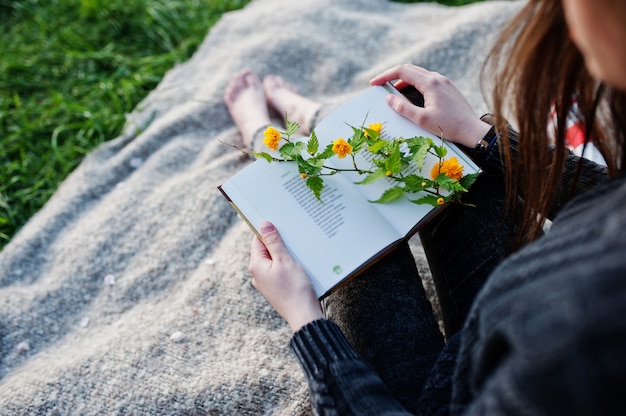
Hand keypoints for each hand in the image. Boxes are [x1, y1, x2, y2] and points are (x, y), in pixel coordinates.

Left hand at [249, 221, 322, 331]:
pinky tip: (300, 263)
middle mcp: (258, 275)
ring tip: (298, 250)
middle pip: (266, 250)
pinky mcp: (276, 288)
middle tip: (293, 236)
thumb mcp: (284, 260)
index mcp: (256, 266)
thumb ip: (273, 242)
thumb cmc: (294, 288)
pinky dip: (288, 265)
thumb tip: (264, 225)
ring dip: (285, 254)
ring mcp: (267, 283)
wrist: (304, 315)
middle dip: (279, 243)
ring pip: (274, 261)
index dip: (268, 231)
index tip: (280, 224)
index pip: (257, 241)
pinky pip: (280, 271)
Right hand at [370, 64, 490, 147]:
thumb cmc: (448, 127)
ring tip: (394, 94)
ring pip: (419, 75)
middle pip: (410, 69)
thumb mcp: (422, 120)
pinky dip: (415, 85)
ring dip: (404, 81)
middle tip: (380, 85)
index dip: (385, 76)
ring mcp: (444, 82)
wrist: (473, 130)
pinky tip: (411, 97)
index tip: (373, 84)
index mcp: (430, 83)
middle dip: (393, 76)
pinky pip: (427, 80)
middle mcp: (438, 78)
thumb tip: (388, 98)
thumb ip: (403, 108)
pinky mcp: (448, 88)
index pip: (402, 71)